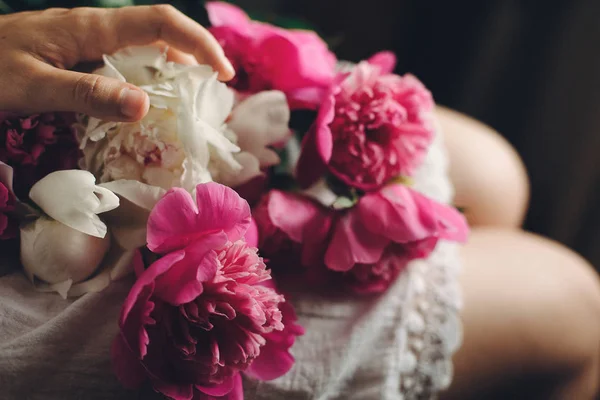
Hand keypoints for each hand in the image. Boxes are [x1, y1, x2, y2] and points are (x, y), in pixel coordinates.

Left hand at [0, 5, 234, 120]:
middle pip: (160, 36)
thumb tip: (145, 106)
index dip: (198, 42)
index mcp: (90, 29)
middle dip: (194, 62)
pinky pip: (124, 66)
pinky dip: (146, 86)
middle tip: (209, 102)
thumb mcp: (33, 87)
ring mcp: (88, 43)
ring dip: (172, 76)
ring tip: (187, 110)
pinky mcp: (80, 57)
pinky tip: (146, 109)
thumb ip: (87, 95)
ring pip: (144, 52)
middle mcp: (96, 31)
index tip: (223, 73)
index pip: (160, 23)